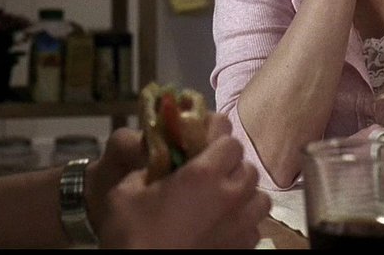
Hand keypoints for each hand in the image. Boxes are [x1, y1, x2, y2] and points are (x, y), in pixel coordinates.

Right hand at [91, 114, 270, 248]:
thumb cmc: (132, 235)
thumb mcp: (125, 192)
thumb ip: (148, 167)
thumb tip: (159, 158)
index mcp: (204, 174)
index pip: (229, 140)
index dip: (215, 138)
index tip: (199, 143)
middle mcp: (231, 196)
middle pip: (247, 166)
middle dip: (228, 165)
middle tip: (204, 172)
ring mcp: (242, 225)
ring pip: (258, 196)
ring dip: (242, 191)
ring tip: (219, 198)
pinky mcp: (243, 249)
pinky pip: (254, 225)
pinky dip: (243, 219)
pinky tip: (221, 224)